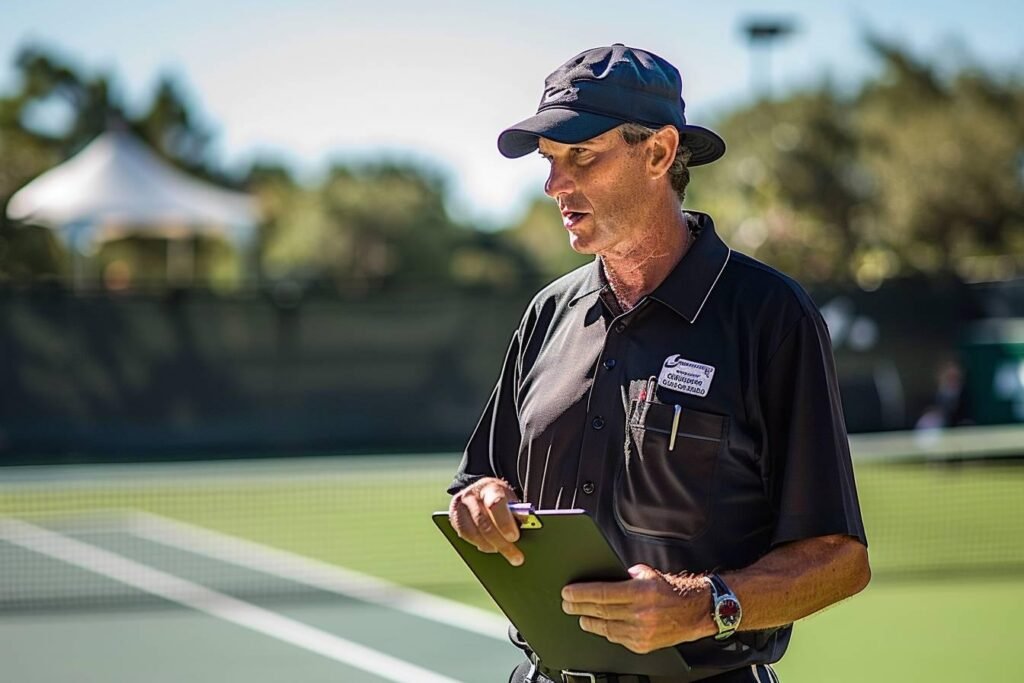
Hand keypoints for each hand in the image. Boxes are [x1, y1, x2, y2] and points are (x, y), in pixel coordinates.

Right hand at [448, 477, 523, 565]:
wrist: (480, 489)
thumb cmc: (500, 497)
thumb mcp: (510, 498)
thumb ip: (516, 511)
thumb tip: (527, 527)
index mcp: (490, 487)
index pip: (496, 504)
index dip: (505, 522)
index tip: (514, 537)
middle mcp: (472, 494)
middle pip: (484, 522)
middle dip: (500, 542)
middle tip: (515, 556)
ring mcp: (460, 505)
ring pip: (473, 532)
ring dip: (489, 546)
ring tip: (504, 554)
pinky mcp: (453, 516)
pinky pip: (465, 535)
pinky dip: (478, 544)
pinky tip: (490, 548)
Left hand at [560, 564, 714, 652]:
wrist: (695, 611)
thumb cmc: (672, 590)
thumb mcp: (648, 574)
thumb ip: (626, 575)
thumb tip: (604, 577)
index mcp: (641, 591)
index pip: (602, 593)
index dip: (581, 594)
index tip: (567, 592)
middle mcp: (641, 613)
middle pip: (600, 611)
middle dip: (579, 607)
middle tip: (566, 604)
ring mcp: (642, 631)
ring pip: (606, 628)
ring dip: (588, 621)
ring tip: (579, 616)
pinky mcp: (643, 645)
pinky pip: (617, 639)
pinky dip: (605, 632)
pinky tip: (598, 626)